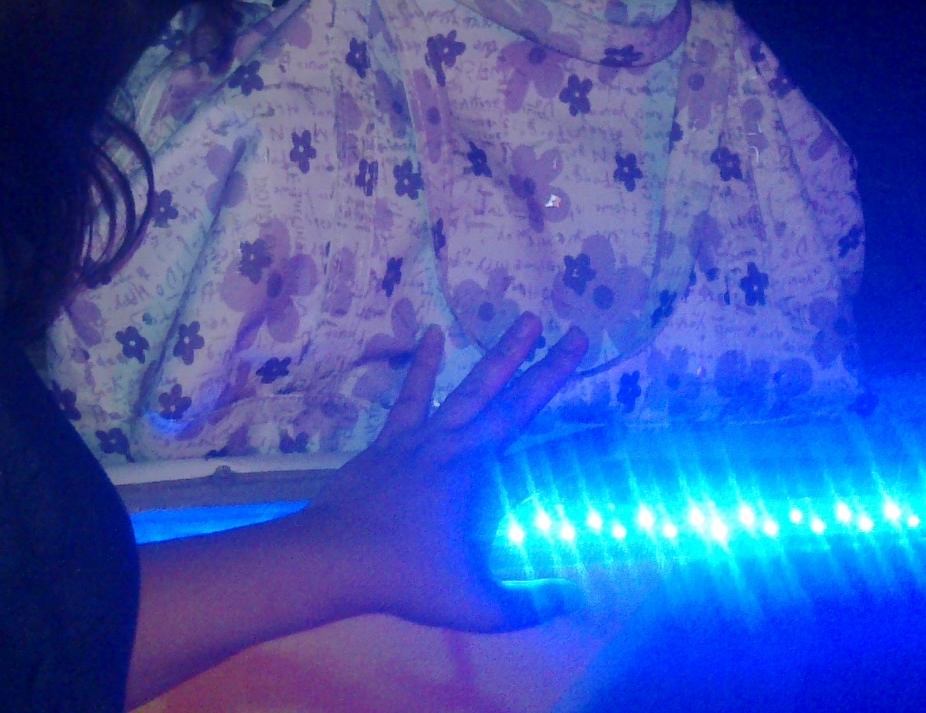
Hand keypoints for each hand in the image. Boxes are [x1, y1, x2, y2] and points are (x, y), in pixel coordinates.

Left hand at [291, 312, 588, 631]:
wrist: (333, 557)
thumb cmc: (405, 578)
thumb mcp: (475, 604)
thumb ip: (526, 603)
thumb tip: (572, 598)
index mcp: (477, 475)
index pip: (532, 431)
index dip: (565, 401)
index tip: (592, 376)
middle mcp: (453, 445)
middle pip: (507, 398)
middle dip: (543, 366)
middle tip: (571, 332)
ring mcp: (418, 438)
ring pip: (466, 388)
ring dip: (497, 355)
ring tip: (522, 321)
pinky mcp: (389, 441)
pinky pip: (411, 396)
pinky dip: (422, 366)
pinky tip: (430, 335)